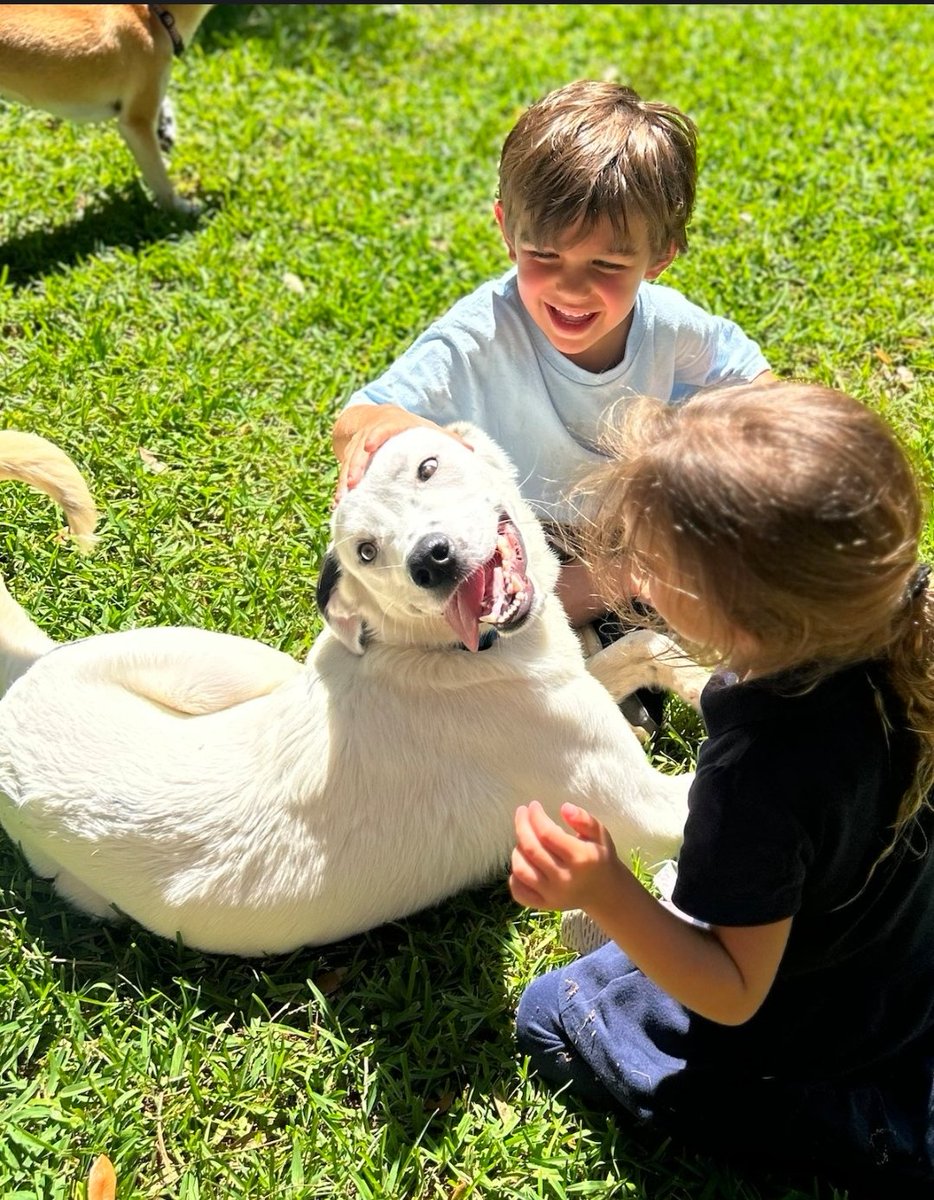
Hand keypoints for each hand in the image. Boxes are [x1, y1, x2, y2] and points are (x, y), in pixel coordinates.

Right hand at [334, 407, 470, 499]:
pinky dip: (340, 489)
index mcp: (389, 427)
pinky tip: (339, 505)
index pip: (380, 430)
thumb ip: (446, 438)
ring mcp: (357, 449)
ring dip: (344, 483)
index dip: (374, 437)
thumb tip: (471, 451)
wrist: (373, 417)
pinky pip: (343, 475)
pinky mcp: (349, 460)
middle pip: (359, 452)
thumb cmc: (405, 427)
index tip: (369, 446)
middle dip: (354, 467)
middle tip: (352, 484)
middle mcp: (368, 437)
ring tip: (342, 500)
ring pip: (348, 465)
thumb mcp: (424, 428)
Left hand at [509, 800, 624, 911]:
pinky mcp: (545, 905)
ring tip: (524, 838)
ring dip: (517, 849)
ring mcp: (553, 895)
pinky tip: (522, 862)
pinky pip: (519, 892)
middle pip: (531, 849)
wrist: (604, 892)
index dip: (536, 816)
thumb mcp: (600, 834)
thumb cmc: (599, 857)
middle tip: (521, 812)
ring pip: (521, 869)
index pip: (547, 833)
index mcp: (581, 858)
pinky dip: (514, 876)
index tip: (533, 805)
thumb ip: (584, 819)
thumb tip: (564, 807)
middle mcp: (565, 878)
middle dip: (522, 826)